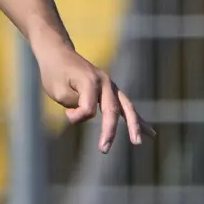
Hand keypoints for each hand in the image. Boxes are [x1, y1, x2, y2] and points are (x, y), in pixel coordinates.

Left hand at [35, 41, 152, 151]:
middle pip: (112, 110)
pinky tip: (149, 133)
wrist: (58, 53)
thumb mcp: (57, 90)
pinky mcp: (112, 90)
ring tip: (137, 142)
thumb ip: (75, 105)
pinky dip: (137, 120)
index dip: (77, 116)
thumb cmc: (54, 73)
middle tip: (103, 149)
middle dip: (109, 132)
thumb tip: (90, 115)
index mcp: (90, 81)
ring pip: (126, 108)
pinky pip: (127, 106)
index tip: (67, 115)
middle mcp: (105, 82)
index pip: (88, 108)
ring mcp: (111, 85)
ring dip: (133, 126)